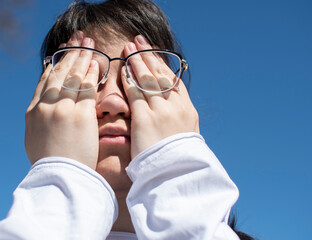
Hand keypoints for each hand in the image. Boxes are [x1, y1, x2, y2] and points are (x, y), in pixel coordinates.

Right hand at [25, 31, 98, 168]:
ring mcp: (62, 109)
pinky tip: (96, 63)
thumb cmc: (51, 162)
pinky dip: (91, 74)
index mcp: (33, 112)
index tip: (62, 54)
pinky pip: (87, 89)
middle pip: (59, 73)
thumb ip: (41, 119)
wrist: (59, 177)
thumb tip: (46, 109)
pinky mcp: (80, 115)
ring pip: (72, 76)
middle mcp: (46, 106)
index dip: (55, 65)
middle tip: (78, 40)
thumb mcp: (36, 138)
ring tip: (89, 44)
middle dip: (69, 54)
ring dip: (81, 57)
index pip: (45, 81)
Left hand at [122, 35, 199, 158]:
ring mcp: (162, 111)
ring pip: (148, 79)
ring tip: (129, 47)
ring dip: (138, 61)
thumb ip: (178, 120)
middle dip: (149, 55)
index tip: (154, 52)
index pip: (174, 80)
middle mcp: (176, 106)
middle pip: (161, 74)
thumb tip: (171, 112)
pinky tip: (123, 69)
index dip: (162, 64)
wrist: (176, 176)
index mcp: (188, 110)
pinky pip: (135, 93)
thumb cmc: (179, 159)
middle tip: (139, 41)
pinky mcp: (145, 119)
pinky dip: (129, 79)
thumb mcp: (185, 136)